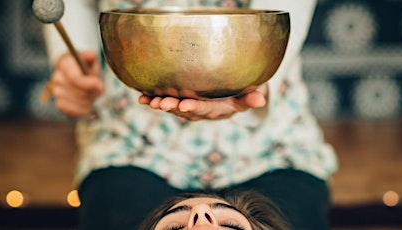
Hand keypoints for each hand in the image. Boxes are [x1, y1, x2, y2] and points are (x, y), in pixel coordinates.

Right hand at [51, 51, 102, 116]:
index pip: (75, 78)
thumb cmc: (86, 67)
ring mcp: (56, 91)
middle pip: (77, 92)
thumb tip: (90, 55)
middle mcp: (57, 77)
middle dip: (91, 93)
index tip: (100, 85)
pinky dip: (81, 110)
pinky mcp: (59, 104)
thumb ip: (91, 57)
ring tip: (91, 95)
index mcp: (65, 64)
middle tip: (97, 90)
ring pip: (75, 102)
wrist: (77, 75)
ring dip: (88, 101)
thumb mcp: (90, 60)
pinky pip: (69, 111)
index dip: (89, 84)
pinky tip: (86, 104)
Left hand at [138, 84, 267, 120]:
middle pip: (185, 111)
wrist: (231, 97)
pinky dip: (152, 100)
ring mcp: (190, 107)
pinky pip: (166, 102)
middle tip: (161, 104)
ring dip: (161, 105)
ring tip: (148, 102)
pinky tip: (140, 98)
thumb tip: (261, 100)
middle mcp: (201, 110)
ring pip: (174, 108)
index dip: (195, 108)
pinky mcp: (180, 102)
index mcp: (217, 109)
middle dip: (173, 107)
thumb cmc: (241, 92)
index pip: (205, 109)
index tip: (184, 105)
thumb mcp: (249, 94)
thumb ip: (251, 98)